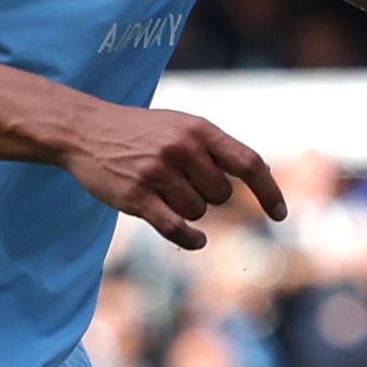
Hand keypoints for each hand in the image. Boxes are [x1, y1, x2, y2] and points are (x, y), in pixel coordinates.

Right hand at [61, 104, 289, 247]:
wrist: (86, 131)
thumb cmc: (140, 132)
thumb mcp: (181, 126)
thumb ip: (215, 147)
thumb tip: (260, 173)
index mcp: (199, 129)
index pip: (248, 163)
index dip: (269, 192)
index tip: (280, 214)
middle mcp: (182, 149)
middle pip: (221, 196)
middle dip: (208, 197)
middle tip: (182, 183)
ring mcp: (158, 173)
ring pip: (198, 213)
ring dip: (187, 210)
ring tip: (162, 190)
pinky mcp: (137, 197)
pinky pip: (177, 228)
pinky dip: (191, 238)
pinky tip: (197, 240)